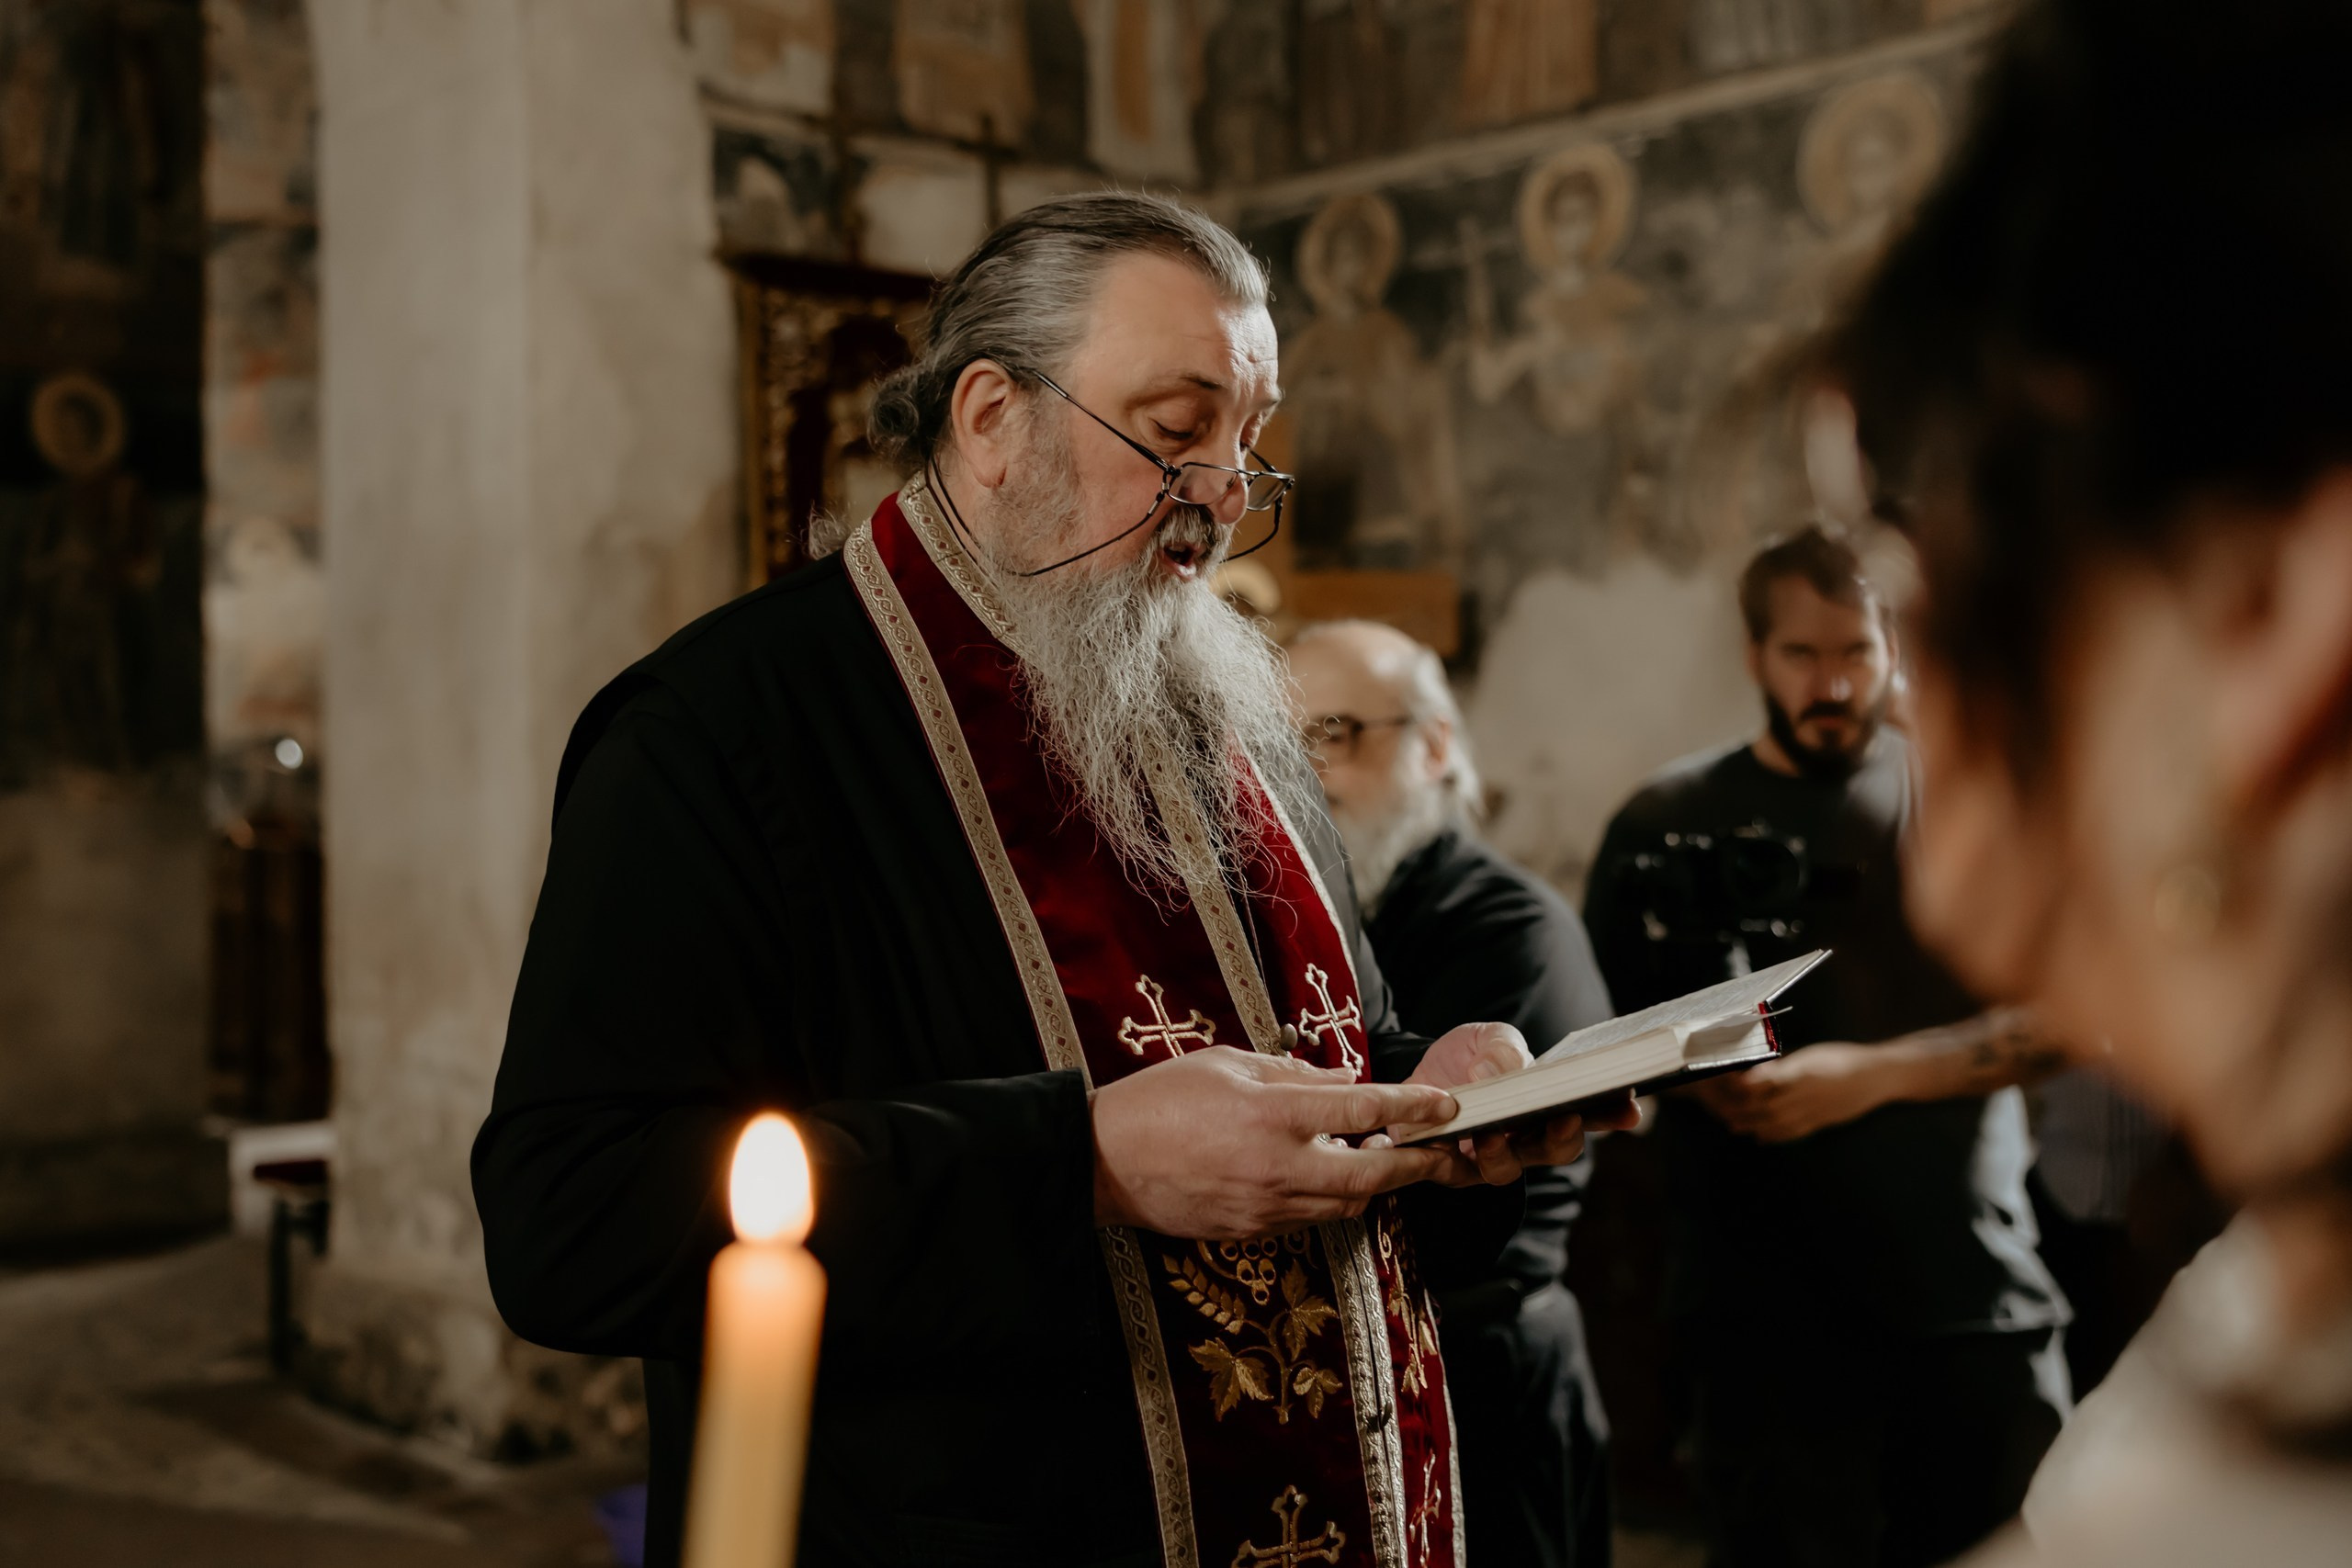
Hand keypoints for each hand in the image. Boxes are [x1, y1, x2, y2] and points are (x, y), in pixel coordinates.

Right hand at [1090, 1046, 1463, 1237]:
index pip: (1364, 1109)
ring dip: (1375, 1183)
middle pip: (1373, 1173)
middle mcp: (1279, 1166)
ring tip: (1388, 1161)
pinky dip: (1331, 1198)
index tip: (1445, 1106)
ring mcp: (1267, 1206)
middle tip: (1440, 1152)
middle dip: (1416, 1164)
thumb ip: (1290, 1073)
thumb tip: (1340, 1082)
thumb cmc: (1160, 1101)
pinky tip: (1330, 1177)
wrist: (1104, 1161)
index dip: (1413, 1107)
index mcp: (1273, 1113)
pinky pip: (1310, 1217)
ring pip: (1347, 1203)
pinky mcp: (1253, 1232)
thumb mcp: (1226, 1063)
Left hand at [1403, 1022, 1643, 1186]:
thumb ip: (1502, 1048)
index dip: (1613, 1113)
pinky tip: (1448, 1138)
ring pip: (1506, 1169)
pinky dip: (1454, 1157)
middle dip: (1566, 1136)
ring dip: (1503, 1152)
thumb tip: (1495, 1072)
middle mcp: (1526, 1138)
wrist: (1416, 1072)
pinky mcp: (1450, 1168)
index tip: (1629, 1107)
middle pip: (1557, 1149)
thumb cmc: (1466, 1057)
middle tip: (1568, 1116)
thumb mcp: (1487, 1038)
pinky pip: (1456, 1172)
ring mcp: (1490, 1157)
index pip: (1590, 1113)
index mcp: (1548, 1106)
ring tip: (1492, 1131)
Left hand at [1693, 1043, 1896, 1142]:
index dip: (1747, 1085)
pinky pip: (1795, 1132)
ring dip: (1753, 1125)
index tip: (1728, 1084)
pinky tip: (1761, 1137)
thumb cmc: (1842, 1058)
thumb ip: (1786, 1065)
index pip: (1768, 1081)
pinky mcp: (1822, 1122)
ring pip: (1779, 1122)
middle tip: (1721, 1111)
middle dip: (1743, 1110)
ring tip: (1733, 1126)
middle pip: (1768, 1106)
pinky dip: (1776, 1136)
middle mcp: (1807, 1093)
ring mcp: (1816, 1110)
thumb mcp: (1812, 1055)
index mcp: (1804, 1072)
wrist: (1877, 1077)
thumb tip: (1757, 1071)